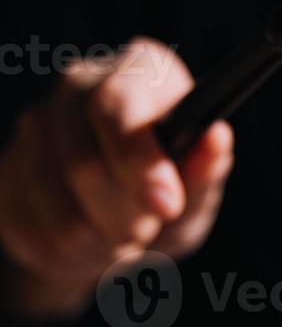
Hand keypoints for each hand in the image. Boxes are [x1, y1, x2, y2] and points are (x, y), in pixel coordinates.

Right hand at [0, 38, 233, 319]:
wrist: (121, 219)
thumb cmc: (172, 188)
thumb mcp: (201, 186)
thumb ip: (207, 167)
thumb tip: (216, 136)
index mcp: (139, 68)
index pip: (117, 103)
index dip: (138, 160)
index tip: (166, 205)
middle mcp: (80, 83)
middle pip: (82, 161)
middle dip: (123, 216)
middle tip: (147, 231)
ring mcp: (36, 125)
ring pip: (56, 209)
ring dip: (98, 245)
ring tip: (124, 240)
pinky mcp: (7, 170)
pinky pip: (30, 231)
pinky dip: (69, 258)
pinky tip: (91, 244)